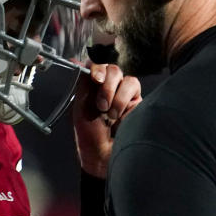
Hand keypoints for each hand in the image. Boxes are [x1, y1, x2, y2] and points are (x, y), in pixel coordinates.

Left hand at [73, 63, 141, 177]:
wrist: (104, 155)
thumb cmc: (90, 135)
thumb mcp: (81, 106)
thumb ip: (83, 82)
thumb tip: (77, 61)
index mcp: (94, 87)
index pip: (98, 65)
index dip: (98, 68)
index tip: (95, 79)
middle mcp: (110, 88)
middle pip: (113, 69)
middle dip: (106, 85)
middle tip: (101, 106)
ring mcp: (125, 95)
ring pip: (127, 79)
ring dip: (116, 97)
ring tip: (111, 116)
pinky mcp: (138, 103)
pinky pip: (135, 89)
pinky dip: (125, 101)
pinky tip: (120, 116)